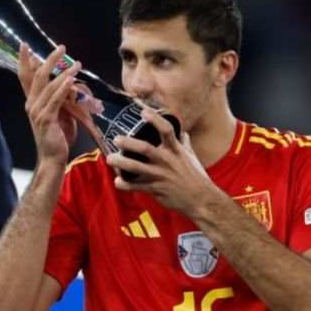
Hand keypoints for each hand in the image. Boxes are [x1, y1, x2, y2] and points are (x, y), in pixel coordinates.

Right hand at [18, 43, 80, 167]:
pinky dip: (63, 88)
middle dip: (49, 59)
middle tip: (61, 48)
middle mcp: (31, 104)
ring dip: (63, 72)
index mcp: (32, 101)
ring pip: (48, 85)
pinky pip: (54, 100)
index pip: (25, 77)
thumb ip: (62, 96)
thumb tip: (68, 80)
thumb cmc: (58, 135)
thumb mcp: (61, 111)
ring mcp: (36, 111)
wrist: (54, 156)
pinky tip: (71, 79)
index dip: (25, 60)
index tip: (25, 45)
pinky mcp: (45, 119)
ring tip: (77, 64)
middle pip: (37, 76)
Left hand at [107, 107, 221, 217]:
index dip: (155, 119)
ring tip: (109, 158)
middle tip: (116, 139)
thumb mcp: (192, 157)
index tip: (143, 111)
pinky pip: (136, 187)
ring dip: (121, 162)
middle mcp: (167, 161)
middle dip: (129, 143)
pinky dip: (124, 185)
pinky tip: (117, 181)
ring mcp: (160, 176)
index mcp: (176, 150)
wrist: (201, 199)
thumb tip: (183, 133)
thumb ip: (184, 143)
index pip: (167, 130)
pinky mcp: (155, 190)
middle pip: (145, 149)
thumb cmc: (196, 176)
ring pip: (136, 168)